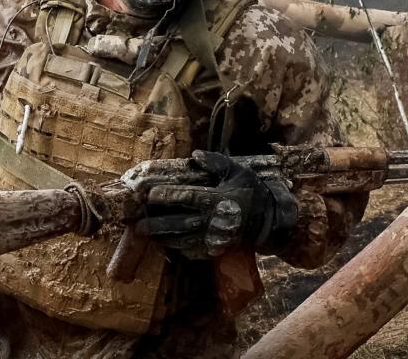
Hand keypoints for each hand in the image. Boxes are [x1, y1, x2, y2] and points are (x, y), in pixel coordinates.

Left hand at [135, 151, 298, 258]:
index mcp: (218, 199)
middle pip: (180, 223)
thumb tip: (195, 155)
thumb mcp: (238, 171)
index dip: (167, 196)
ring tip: (144, 233)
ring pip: (183, 240)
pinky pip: (193, 251)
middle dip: (157, 224)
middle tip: (138, 223)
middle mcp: (214, 220)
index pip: (187, 197)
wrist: (269, 221)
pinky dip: (177, 248)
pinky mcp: (216, 249)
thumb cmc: (252, 192)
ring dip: (162, 237)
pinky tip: (164, 243)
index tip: (149, 194)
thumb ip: (216, 163)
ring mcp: (214, 238)